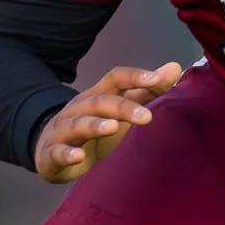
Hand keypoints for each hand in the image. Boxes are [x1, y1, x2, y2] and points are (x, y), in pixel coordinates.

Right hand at [33, 61, 182, 183]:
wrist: (49, 150)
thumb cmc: (94, 127)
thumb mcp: (120, 108)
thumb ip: (147, 91)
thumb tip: (175, 68)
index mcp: (98, 95)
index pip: (115, 78)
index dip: (135, 76)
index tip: (159, 79)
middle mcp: (79, 108)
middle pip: (100, 101)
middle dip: (123, 107)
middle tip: (146, 117)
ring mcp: (63, 130)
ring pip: (78, 124)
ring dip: (94, 125)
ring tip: (112, 127)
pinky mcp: (52, 154)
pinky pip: (57, 152)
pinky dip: (66, 154)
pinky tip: (78, 157)